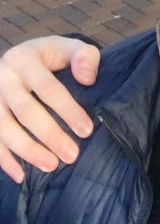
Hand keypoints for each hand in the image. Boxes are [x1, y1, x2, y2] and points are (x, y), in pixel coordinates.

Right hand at [0, 36, 99, 182]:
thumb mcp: (67, 47)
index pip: (48, 88)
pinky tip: (21, 176)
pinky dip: (5, 160)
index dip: (67, 110)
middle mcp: (3, 79)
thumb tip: (88, 79)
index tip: (87, 131)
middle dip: (50, 135)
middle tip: (72, 155)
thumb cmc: (51, 56)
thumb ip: (84, 56)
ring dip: (28, 151)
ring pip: (5, 129)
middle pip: (26, 111)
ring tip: (51, 166)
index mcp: (24, 59)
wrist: (20, 58)